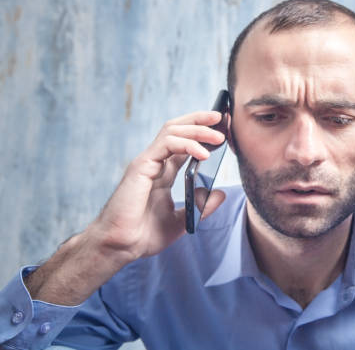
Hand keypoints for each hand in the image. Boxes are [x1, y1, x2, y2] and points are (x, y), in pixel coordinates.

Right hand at [86, 111, 226, 262]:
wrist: (119, 247)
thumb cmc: (143, 235)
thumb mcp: (182, 220)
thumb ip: (201, 206)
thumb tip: (221, 193)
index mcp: (164, 172)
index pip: (185, 142)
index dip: (204, 133)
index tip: (225, 129)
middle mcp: (155, 163)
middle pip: (178, 128)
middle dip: (201, 120)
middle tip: (224, 118)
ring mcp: (147, 162)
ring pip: (173, 130)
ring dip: (198, 129)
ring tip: (219, 136)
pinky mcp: (141, 166)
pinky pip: (166, 144)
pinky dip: (187, 144)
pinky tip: (203, 154)